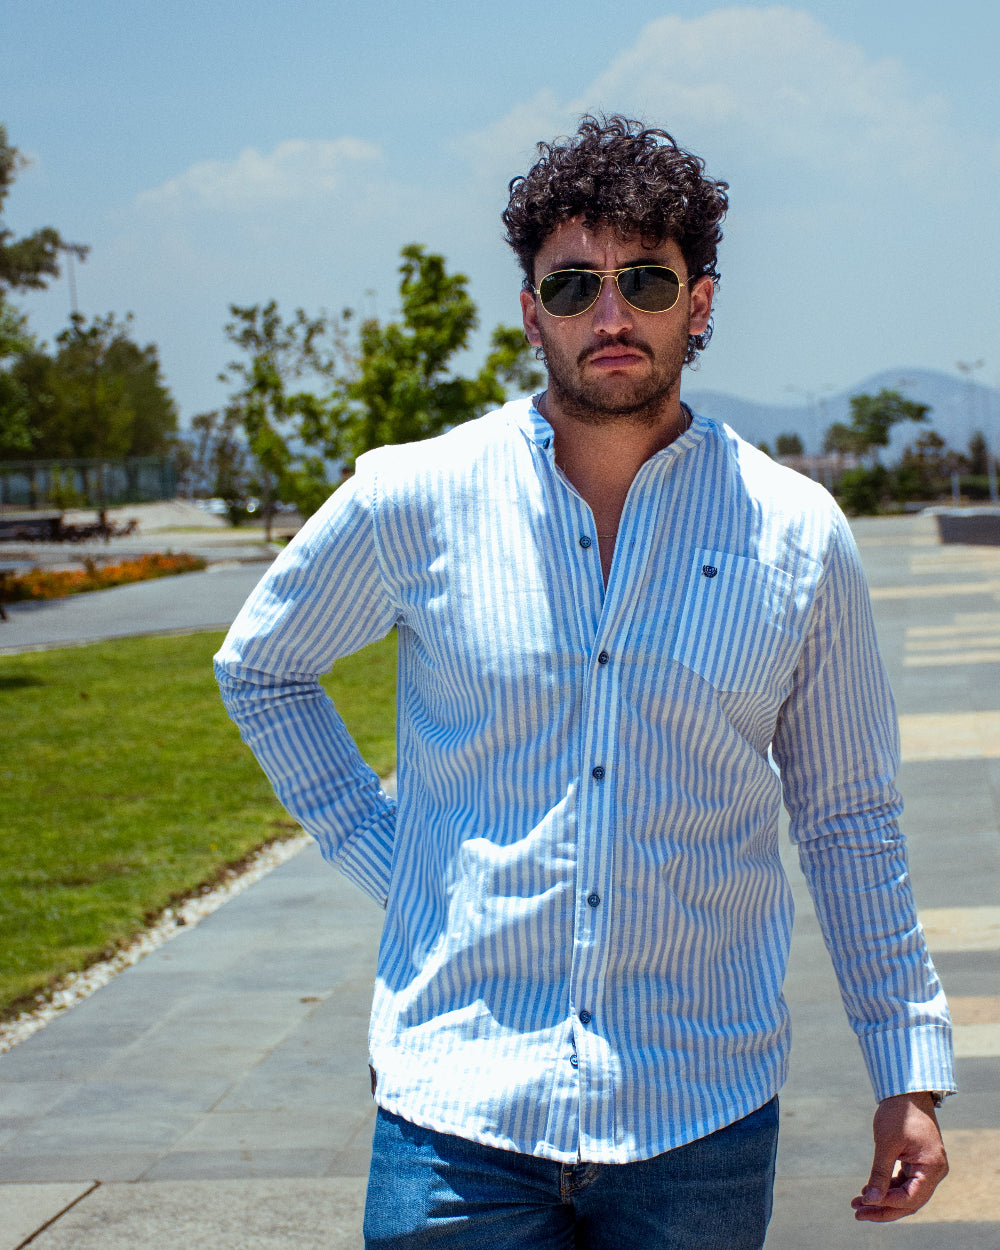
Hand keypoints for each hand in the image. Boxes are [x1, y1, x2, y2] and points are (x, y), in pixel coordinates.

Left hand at [851, 1091, 947, 1221]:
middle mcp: (934, 1172)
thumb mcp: (886, 1143)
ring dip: (882, 1200)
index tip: (865, 1202)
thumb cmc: (898, 1114)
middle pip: (909, 1201)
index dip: (887, 1203)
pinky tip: (867, 1191)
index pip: (911, 1197)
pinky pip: (903, 1183)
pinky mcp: (917, 1164)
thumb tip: (871, 1200)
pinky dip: (886, 1188)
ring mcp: (926, 1169)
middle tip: (857, 1213)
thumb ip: (879, 1173)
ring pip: (905, 1194)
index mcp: (932, 1168)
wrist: (906, 1091)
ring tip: (857, 1204)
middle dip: (883, 1208)